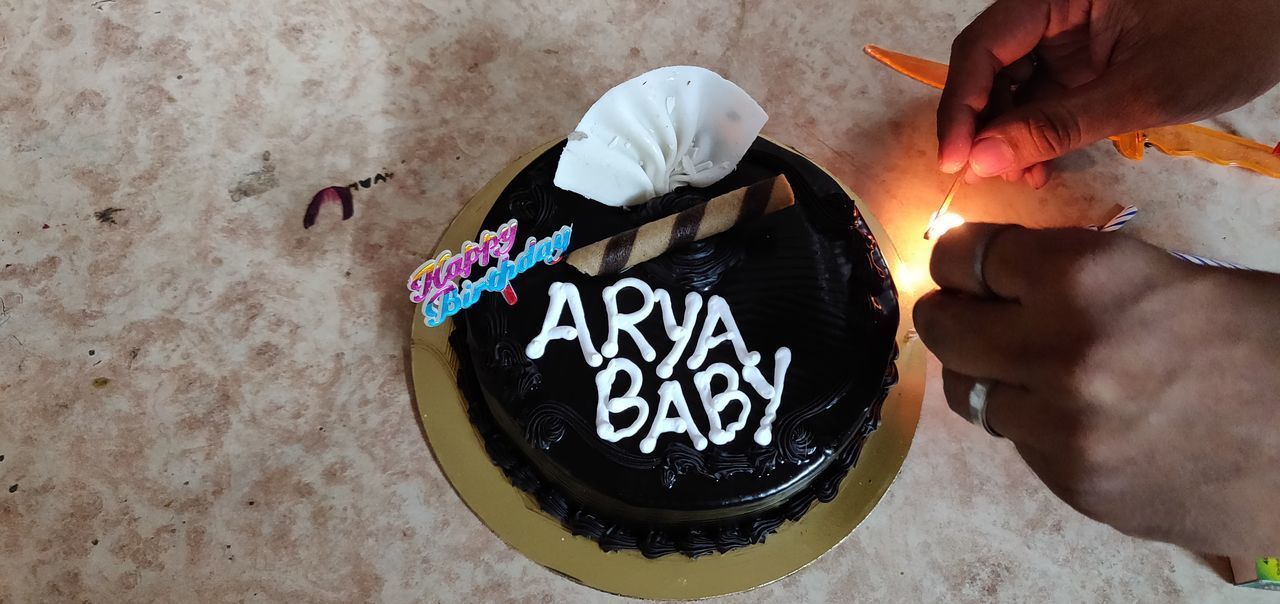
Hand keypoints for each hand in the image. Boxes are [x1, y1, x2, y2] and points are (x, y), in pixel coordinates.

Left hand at [914, 223, 1279, 554]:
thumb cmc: (1255, 339)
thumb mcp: (1160, 275)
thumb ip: (1068, 274)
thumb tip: (993, 275)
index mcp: (1087, 277)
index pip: (967, 255)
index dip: (962, 257)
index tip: (967, 264)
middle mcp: (1059, 352)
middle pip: (943, 327)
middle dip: (952, 313)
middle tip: (970, 312)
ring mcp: (1061, 429)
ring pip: (972, 393)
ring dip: (994, 375)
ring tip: (1039, 370)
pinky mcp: (1073, 484)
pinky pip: (1018, 443)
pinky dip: (1035, 424)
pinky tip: (1084, 416)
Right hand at [937, 0, 1279, 186]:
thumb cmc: (1226, 39)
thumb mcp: (1140, 91)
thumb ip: (1056, 127)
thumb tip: (982, 161)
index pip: (983, 47)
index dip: (961, 106)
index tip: (955, 160)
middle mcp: (1053, 6)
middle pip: (990, 64)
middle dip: (982, 124)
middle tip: (985, 176)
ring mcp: (1069, 30)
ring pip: (1012, 83)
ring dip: (1007, 133)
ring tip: (1021, 176)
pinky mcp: (1086, 54)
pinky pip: (1042, 92)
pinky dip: (1036, 130)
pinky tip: (1039, 163)